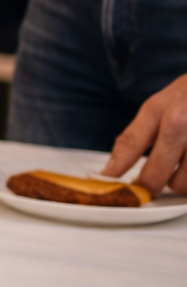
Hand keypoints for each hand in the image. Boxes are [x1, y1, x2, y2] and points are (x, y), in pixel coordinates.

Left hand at [103, 74, 186, 194]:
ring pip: (182, 185)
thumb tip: (115, 164)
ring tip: (184, 165)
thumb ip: (140, 132)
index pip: (130, 145)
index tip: (107, 182)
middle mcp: (180, 123)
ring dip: (181, 182)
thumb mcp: (163, 102)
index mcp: (160, 109)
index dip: (115, 169)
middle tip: (151, 183)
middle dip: (150, 184)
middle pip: (155, 175)